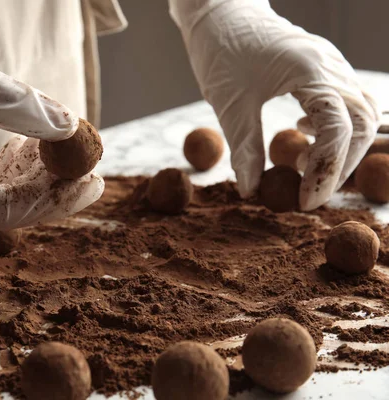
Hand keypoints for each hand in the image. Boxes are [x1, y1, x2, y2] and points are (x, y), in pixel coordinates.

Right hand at [0, 4, 102, 228]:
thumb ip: (17, 106)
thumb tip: (70, 126)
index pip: (4, 211)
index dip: (53, 201)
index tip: (91, 182)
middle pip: (4, 207)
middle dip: (49, 189)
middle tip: (89, 166)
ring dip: (34, 175)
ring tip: (61, 147)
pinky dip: (14, 166)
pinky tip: (30, 144)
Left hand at [170, 0, 379, 209]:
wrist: (220, 12)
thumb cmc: (222, 51)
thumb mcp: (230, 105)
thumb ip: (244, 150)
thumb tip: (252, 192)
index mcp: (311, 71)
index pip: (340, 131)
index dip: (325, 172)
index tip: (303, 202)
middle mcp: (331, 66)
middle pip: (360, 124)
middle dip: (339, 165)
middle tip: (309, 193)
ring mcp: (330, 63)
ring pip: (357, 112)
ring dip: (339, 147)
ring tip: (305, 167)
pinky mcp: (321, 66)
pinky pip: (343, 100)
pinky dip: (332, 126)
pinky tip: (304, 136)